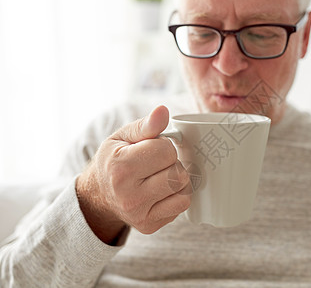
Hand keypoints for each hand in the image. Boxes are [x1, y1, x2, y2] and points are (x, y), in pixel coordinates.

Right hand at [76, 106, 191, 244]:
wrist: (99, 195)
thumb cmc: (113, 161)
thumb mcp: (122, 137)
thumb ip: (145, 125)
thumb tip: (163, 111)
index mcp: (120, 168)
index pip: (166, 151)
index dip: (164, 145)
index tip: (152, 149)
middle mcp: (129, 195)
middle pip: (178, 172)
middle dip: (172, 163)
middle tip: (157, 163)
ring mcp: (139, 214)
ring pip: (183, 189)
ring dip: (178, 179)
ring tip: (161, 175)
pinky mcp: (149, 225)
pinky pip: (181, 205)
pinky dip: (177, 195)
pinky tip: (162, 190)